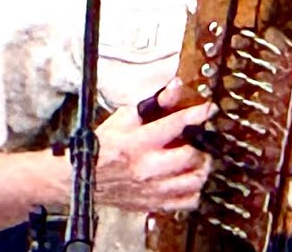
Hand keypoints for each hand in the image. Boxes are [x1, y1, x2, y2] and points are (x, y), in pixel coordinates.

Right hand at [91, 78, 214, 211]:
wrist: (83, 178)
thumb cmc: (104, 147)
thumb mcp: (124, 118)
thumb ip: (153, 102)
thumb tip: (175, 86)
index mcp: (137, 143)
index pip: (174, 125)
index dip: (196, 114)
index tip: (208, 109)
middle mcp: (147, 168)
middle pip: (190, 156)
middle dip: (200, 144)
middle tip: (201, 138)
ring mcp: (152, 189)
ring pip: (193, 181)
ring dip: (202, 168)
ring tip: (199, 159)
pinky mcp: (154, 204)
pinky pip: (187, 202)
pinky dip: (195, 190)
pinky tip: (190, 179)